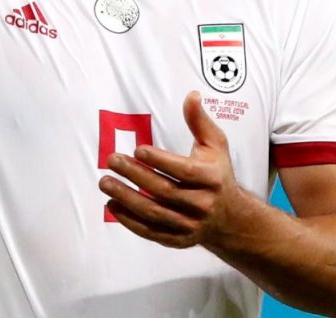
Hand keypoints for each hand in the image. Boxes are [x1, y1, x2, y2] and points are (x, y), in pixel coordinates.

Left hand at [100, 91, 245, 249]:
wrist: (230, 219)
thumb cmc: (218, 174)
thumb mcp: (216, 146)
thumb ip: (200, 121)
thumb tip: (191, 95)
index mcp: (212, 179)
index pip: (183, 171)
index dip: (160, 160)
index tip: (138, 148)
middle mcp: (202, 204)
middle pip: (164, 191)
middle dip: (135, 175)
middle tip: (112, 160)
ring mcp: (190, 225)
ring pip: (154, 213)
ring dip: (127, 198)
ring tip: (105, 182)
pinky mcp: (178, 240)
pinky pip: (150, 232)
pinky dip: (129, 221)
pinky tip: (112, 204)